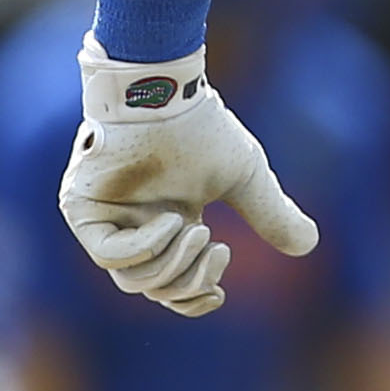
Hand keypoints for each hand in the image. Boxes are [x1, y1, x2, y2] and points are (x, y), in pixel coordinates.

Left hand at [58, 38, 318, 315]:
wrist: (166, 93)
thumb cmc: (202, 128)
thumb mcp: (245, 178)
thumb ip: (270, 214)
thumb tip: (308, 245)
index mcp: (168, 224)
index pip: (169, 284)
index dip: (193, 297)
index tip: (219, 294)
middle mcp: (132, 227)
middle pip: (153, 288)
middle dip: (192, 279)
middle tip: (220, 250)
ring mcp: (104, 220)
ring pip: (132, 279)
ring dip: (175, 262)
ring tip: (201, 232)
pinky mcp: (82, 209)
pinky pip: (110, 254)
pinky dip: (147, 247)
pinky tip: (174, 221)